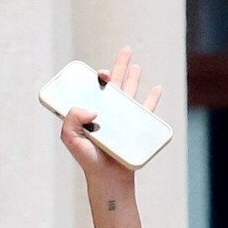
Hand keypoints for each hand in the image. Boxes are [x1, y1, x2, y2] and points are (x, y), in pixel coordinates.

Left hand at [60, 45, 161, 181]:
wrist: (108, 178)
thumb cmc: (88, 160)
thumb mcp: (70, 138)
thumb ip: (71, 119)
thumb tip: (93, 107)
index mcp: (90, 114)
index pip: (95, 90)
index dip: (98, 78)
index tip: (101, 74)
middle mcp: (107, 114)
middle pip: (114, 85)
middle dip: (119, 67)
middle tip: (126, 50)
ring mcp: (122, 120)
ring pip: (130, 93)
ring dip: (134, 78)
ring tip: (136, 65)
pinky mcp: (137, 128)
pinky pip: (147, 110)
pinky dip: (152, 98)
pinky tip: (156, 88)